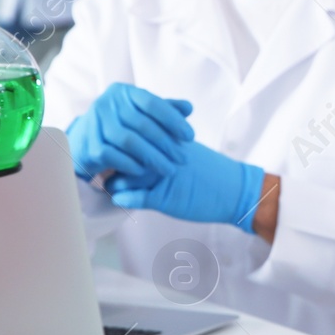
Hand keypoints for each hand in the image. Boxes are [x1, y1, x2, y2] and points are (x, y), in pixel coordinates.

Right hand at [66, 83, 194, 187]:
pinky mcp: (88, 144)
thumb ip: (166, 110)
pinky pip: (113, 156)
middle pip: (142, 124)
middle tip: (183, 158)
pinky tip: (145, 172)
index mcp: (123, 92)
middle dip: (166, 144)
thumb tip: (188, 108)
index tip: (190, 136)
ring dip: (152, 158)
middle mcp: (106, 103)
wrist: (85, 142)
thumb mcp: (144, 114)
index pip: (152, 103)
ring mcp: (94, 123)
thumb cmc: (123, 125)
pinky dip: (131, 165)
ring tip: (169, 169)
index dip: (173, 120)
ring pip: (129, 141)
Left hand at [109, 139, 264, 232]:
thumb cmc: (210, 171)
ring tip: (108, 185)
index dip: (118, 142)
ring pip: (124, 175)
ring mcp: (161, 176)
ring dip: (113, 181)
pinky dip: (123, 198)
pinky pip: (134, 196)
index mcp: (167, 140)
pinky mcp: (163, 197)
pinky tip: (119, 199)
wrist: (234, 190)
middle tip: (100, 166)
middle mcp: (161, 154)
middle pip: (124, 153)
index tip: (107, 146)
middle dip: (110, 160)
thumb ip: (164, 143)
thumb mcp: (186, 150)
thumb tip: (144, 141)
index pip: (133, 135)